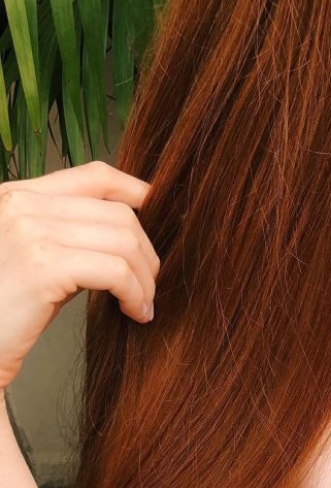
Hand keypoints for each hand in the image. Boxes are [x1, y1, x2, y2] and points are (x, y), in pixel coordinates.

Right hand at [0, 161, 159, 390]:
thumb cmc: (2, 309)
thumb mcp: (37, 258)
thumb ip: (72, 235)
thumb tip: (131, 233)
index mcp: (17, 195)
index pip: (96, 176)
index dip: (138, 192)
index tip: (159, 220)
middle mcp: (21, 204)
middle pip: (119, 214)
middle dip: (146, 252)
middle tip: (149, 285)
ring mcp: (30, 232)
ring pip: (124, 242)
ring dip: (144, 278)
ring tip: (142, 303)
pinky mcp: (42, 266)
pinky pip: (115, 272)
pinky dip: (135, 293)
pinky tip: (134, 312)